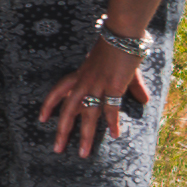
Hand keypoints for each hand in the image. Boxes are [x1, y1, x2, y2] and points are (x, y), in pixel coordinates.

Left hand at [42, 32, 145, 158]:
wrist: (121, 32)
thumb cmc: (118, 46)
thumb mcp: (116, 67)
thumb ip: (130, 86)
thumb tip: (145, 100)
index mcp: (80, 74)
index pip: (58, 91)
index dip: (49, 105)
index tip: (41, 119)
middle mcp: (84, 81)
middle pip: (68, 110)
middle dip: (62, 131)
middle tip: (56, 149)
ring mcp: (97, 84)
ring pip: (87, 115)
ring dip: (84, 135)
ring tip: (82, 153)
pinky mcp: (112, 85)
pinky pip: (110, 108)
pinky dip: (112, 122)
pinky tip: (114, 135)